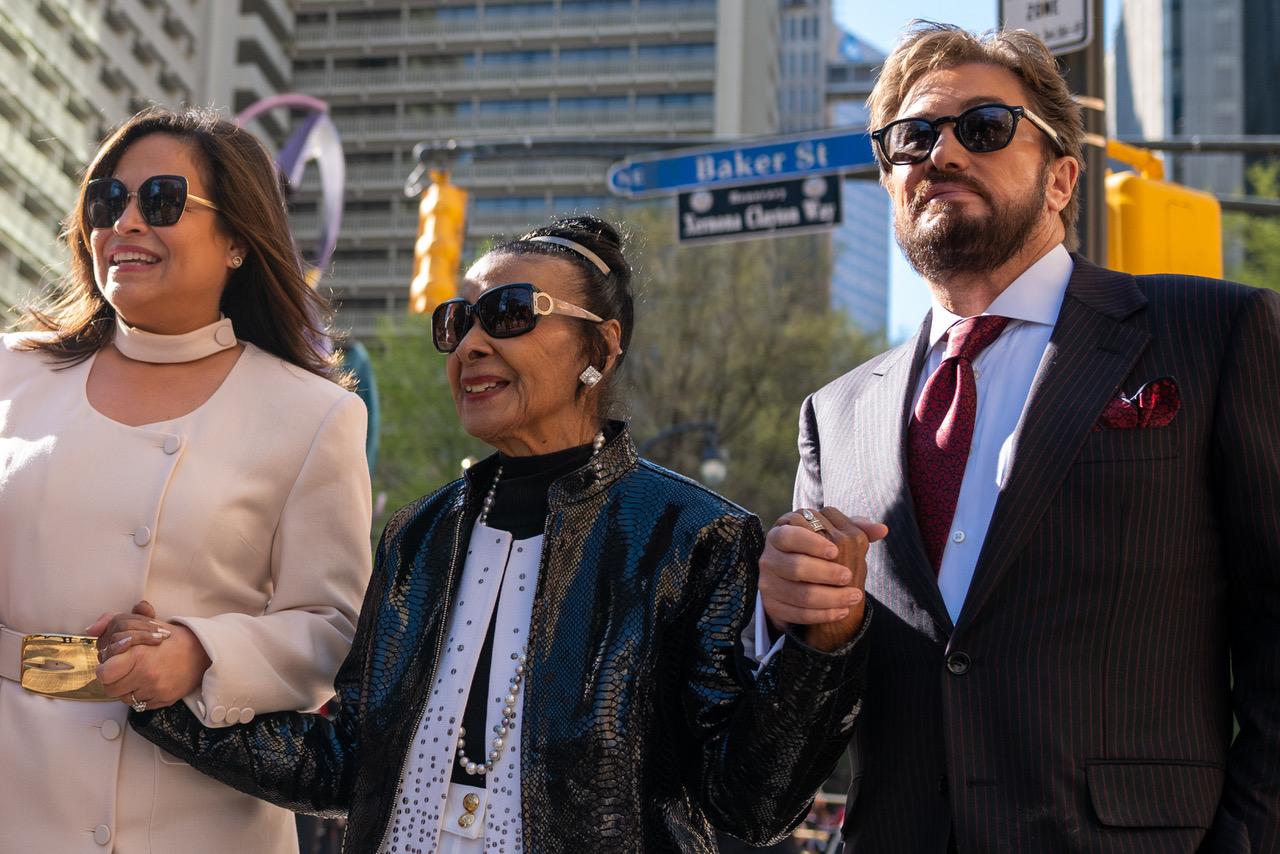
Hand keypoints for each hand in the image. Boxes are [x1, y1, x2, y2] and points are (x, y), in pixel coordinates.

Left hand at [92, 601, 211, 710]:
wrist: (201, 652)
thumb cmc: (170, 638)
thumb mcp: (142, 623)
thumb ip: (114, 621)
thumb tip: (91, 630)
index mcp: (139, 654)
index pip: (104, 672)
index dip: (106, 668)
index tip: (113, 662)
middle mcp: (147, 674)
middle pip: (110, 688)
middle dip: (114, 680)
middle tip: (124, 670)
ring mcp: (156, 689)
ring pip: (124, 698)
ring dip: (127, 689)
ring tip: (138, 675)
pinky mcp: (164, 700)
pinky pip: (140, 705)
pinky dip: (141, 696)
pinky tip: (149, 683)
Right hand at [758, 507, 886, 651]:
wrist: (800, 580)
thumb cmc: (820, 552)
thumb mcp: (833, 535)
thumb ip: (856, 528)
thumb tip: (881, 529)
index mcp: (782, 532)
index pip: (790, 535)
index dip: (812, 543)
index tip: (835, 552)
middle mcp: (769, 557)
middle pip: (795, 567)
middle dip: (825, 573)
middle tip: (848, 576)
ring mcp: (768, 583)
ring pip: (798, 594)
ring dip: (830, 597)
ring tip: (854, 596)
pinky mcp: (772, 605)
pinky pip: (797, 614)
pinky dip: (823, 615)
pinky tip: (842, 611)